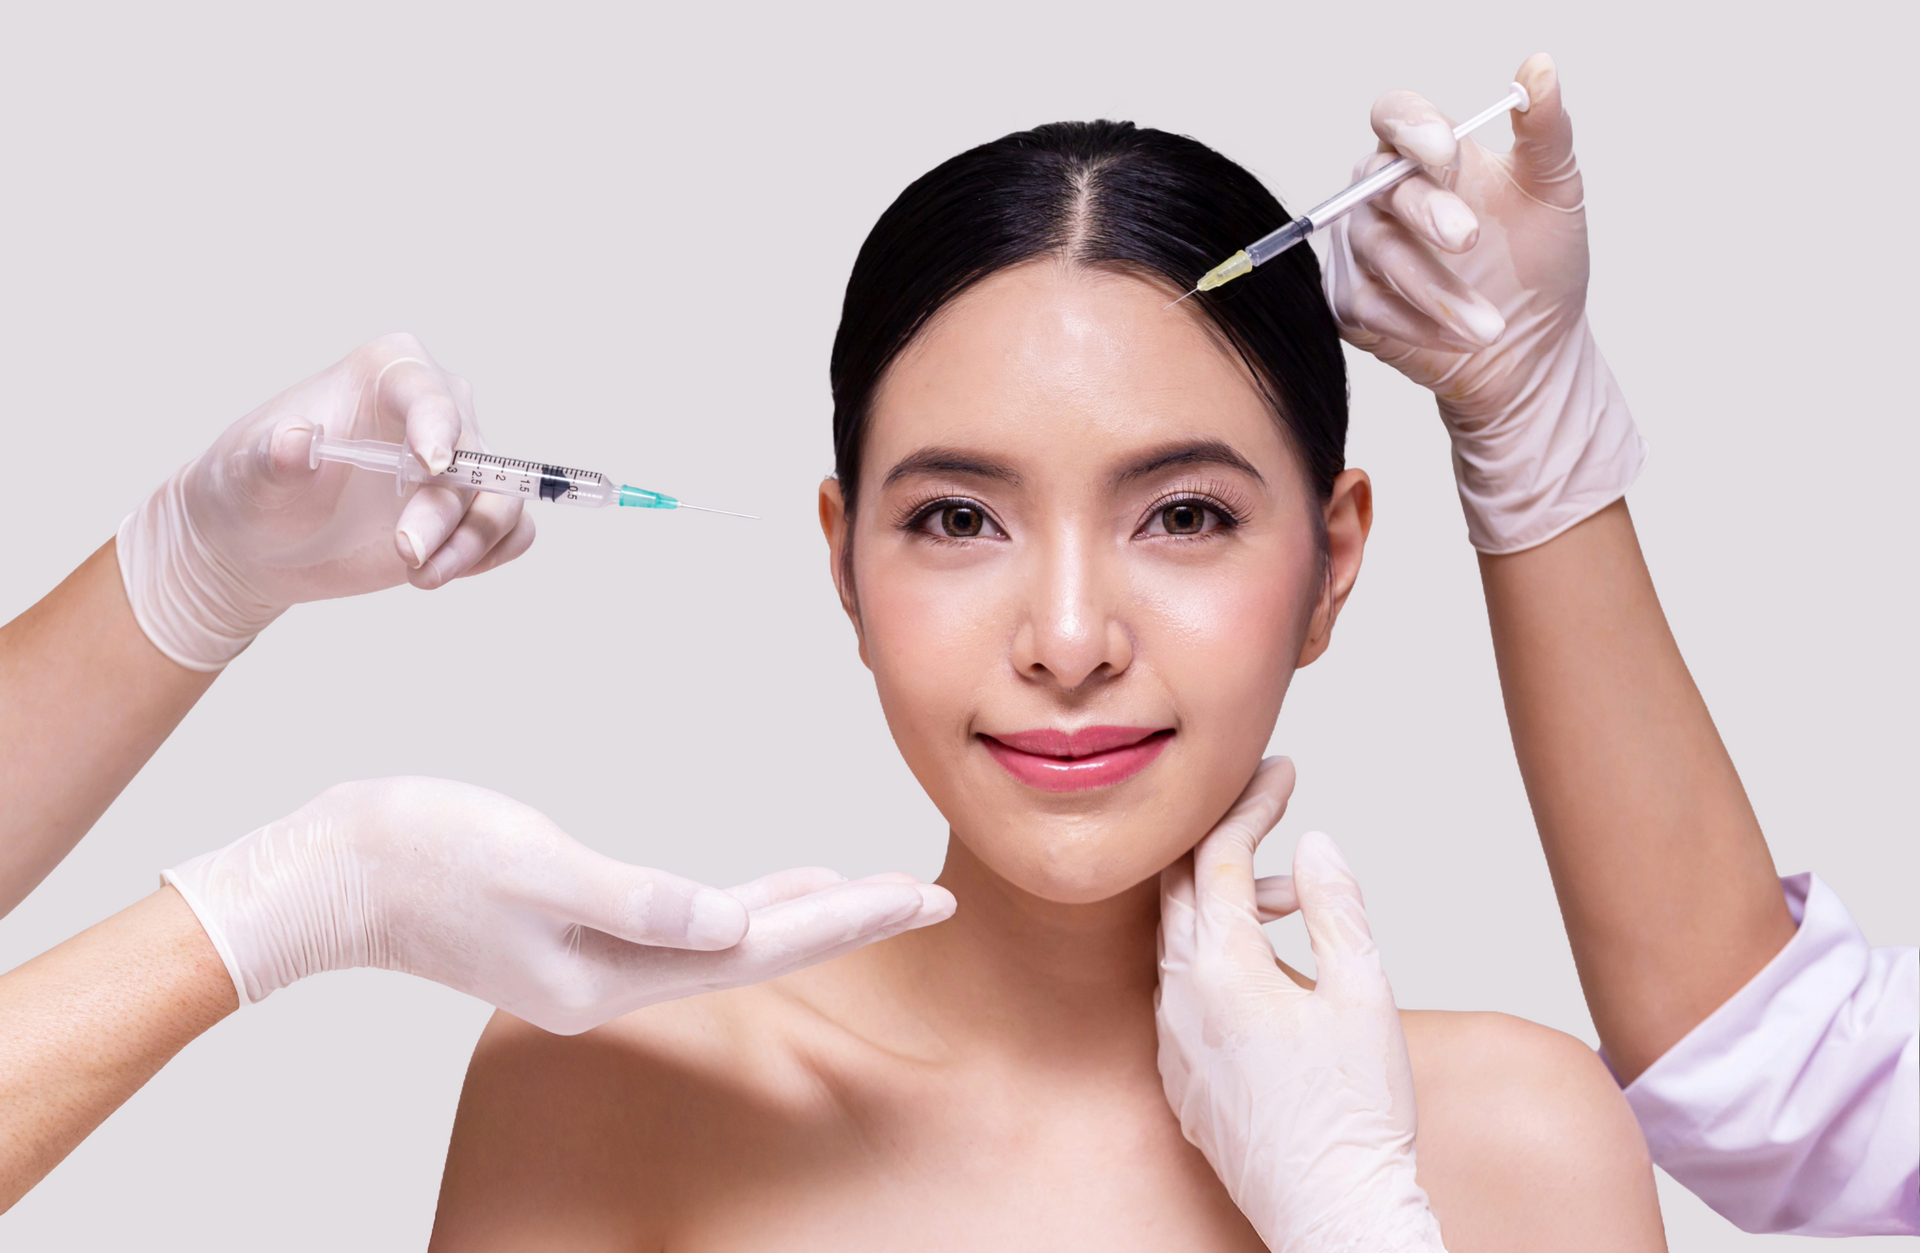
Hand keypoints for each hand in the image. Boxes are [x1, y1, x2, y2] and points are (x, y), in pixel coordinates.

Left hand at [116, 334, 536, 669]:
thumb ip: (272, 456)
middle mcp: (434, 413)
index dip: (439, 427)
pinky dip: (488, 556)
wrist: (257, 544)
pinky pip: (513, 531)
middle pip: (474, 457)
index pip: (428, 393)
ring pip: (502, 499)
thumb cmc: (250, 491)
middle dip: (448, 511)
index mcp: (385, 376)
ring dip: (473, 543)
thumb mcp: (246, 473)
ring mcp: (456, 467)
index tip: (432, 468)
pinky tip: (437, 572)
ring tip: (423, 577)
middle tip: (407, 553)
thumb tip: (297, 439)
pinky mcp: (466, 514)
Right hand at [162, 777, 955, 1034]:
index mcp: (610, 972)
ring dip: (801, 918)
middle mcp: (614, 980)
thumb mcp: (532, 865)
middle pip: (759, 952)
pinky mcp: (579, 929)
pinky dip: (741, 905)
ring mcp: (596, 959)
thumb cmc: (422, 854)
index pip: (758, 948)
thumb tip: (725, 927)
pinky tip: (770, 890)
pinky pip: (689, 923)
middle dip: (847, 923)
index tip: (917, 897)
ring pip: (730, 941)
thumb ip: (632, 899)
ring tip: (871, 896)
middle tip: (927, 897)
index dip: (845, 921)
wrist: (332, 869)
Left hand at [1157, 759, 1444, 1252]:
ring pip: (1180, 936)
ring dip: (1228, 900)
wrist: (1330, 1210)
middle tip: (1266, 802)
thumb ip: (1337, 909)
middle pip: (1180, 885)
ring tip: (1298, 898)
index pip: (1221, 857)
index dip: (1251, 804)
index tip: (1282, 770)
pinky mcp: (1179, 1071)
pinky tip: (1269, 961)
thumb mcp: (1364, 995)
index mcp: (1222, 969)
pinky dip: (1218, 953)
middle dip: (1224, 836)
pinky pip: (1182, 986)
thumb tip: (1314, 842)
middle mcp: (1179, 998)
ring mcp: (1172, 1037)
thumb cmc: (1356, 1114)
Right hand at [1321, 53, 1644, 553]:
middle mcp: (1385, 195)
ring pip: (1377, 253)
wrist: (1531, 348)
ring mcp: (1361, 249)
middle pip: (1379, 186)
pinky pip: (1369, 305)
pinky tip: (1460, 338)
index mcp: (1428, 155)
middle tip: (1469, 239)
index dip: (1411, 128)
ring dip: (1435, 289)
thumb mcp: (1554, 190)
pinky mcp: (1351, 302)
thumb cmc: (1540, 264)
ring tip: (1489, 326)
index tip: (1447, 152)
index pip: (1394, 115)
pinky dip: (1416, 324)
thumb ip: (1546, 129)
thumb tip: (1540, 67)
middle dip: (1426, 213)